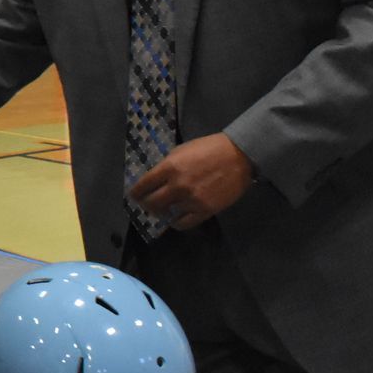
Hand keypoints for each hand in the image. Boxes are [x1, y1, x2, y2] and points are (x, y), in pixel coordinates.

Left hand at [128, 134, 254, 230]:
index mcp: (169, 167)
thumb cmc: (209, 148)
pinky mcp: (205, 210)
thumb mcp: (181, 150)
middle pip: (151, 203)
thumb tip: (154, 180)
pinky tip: (175, 219)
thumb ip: (166, 166)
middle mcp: (177, 186)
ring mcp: (191, 200)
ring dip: (164, 212)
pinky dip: (176, 223)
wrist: (239, 156)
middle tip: (146, 204)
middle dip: (145, 205)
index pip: (143, 186)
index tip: (134, 196)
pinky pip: (184, 223)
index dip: (135, 193)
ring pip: (167, 213)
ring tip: (165, 209)